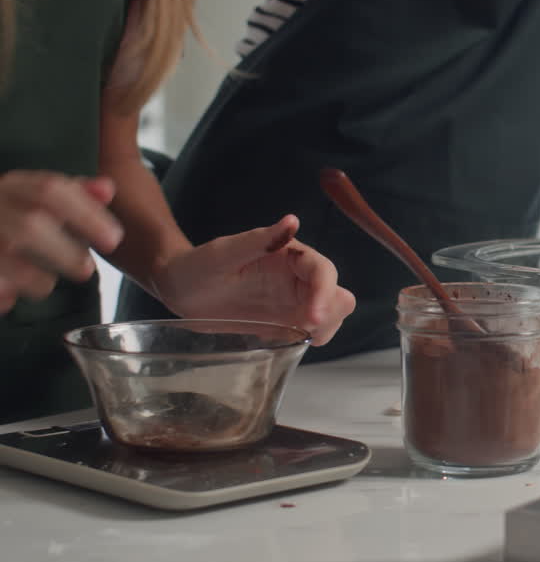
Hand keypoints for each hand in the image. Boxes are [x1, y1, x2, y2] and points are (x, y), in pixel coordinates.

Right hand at [0, 171, 122, 313]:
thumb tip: (107, 188)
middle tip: (87, 269)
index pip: (51, 190)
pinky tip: (12, 296)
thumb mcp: (41, 201)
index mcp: (12, 187)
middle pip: (30, 226)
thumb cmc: (13, 219)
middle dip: (67, 252)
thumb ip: (76, 195)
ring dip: (39, 279)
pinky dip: (7, 295)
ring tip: (46, 282)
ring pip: (10, 259)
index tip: (114, 239)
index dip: (87, 215)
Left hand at [153, 215, 355, 344]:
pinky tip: (283, 340)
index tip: (312, 317)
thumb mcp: (224, 252)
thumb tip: (292, 221)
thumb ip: (261, 239)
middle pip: (337, 296)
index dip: (325, 293)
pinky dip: (308, 340)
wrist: (179, 288)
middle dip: (329, 314)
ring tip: (292, 335)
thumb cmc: (198, 265)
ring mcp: (293, 301)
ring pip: (331, 316)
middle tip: (302, 330)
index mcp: (290, 254)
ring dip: (322, 329)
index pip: (323, 271)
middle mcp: (298, 277)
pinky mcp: (285, 321)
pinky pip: (311, 332)